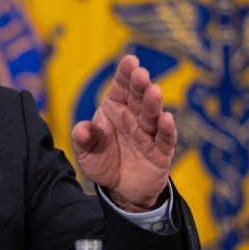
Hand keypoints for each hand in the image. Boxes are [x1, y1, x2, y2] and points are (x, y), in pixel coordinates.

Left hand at [70, 55, 175, 211]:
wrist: (120, 189)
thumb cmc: (103, 161)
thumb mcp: (86, 152)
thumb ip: (84, 138)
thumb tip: (82, 129)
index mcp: (114, 109)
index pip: (120, 88)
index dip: (125, 74)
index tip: (130, 60)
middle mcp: (133, 117)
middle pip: (138, 97)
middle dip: (140, 84)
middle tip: (141, 73)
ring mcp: (148, 133)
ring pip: (152, 115)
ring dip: (153, 103)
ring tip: (154, 91)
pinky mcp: (160, 151)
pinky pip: (165, 138)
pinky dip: (166, 129)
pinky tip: (166, 119)